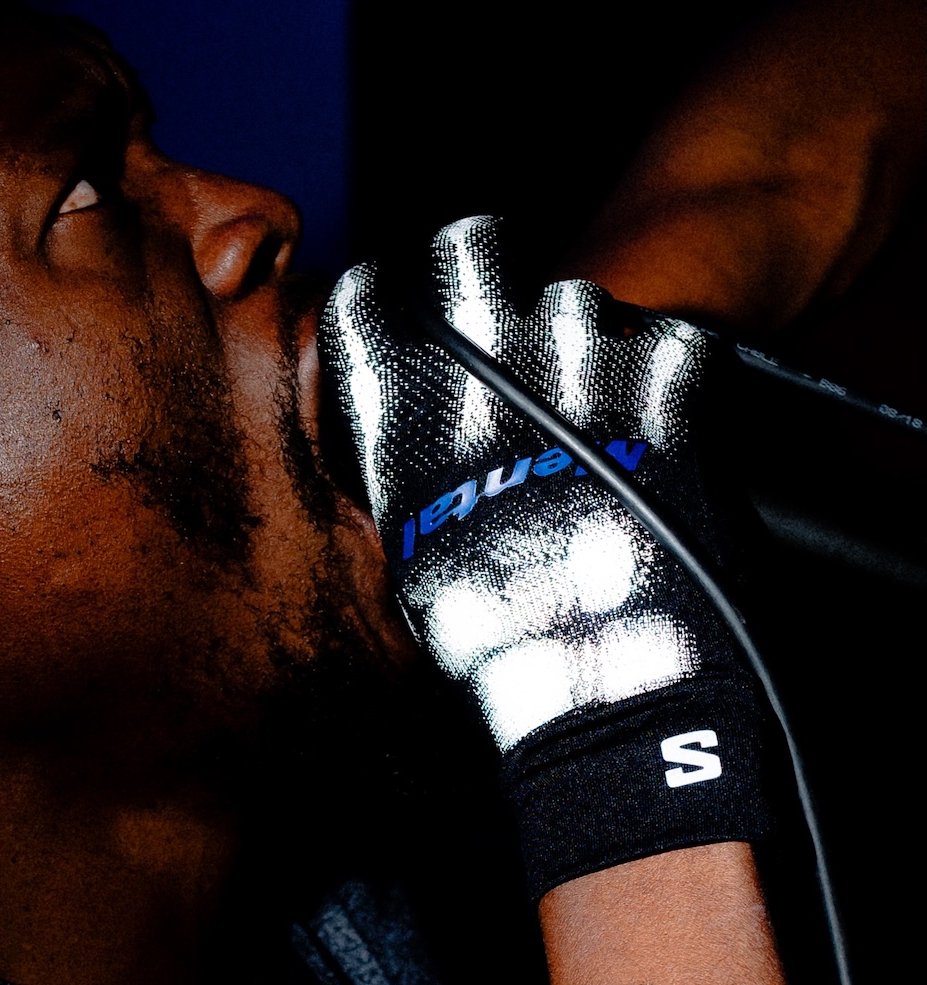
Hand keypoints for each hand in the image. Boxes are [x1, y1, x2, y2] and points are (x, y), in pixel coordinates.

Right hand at [320, 215, 767, 894]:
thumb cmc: (493, 638)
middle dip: (478, 258)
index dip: (385, 297)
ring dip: (585, 342)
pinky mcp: (666, 388)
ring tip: (596, 414)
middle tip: (497, 289)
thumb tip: (415, 451)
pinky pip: (674, 342)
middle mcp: (483, 366)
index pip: (370, 304)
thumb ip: (410, 481)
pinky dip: (669, 373)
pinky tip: (659, 423)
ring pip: (580, 298)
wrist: (597, 676)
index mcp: (407, 414)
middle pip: (471, 249)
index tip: (400, 303)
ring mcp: (580, 365)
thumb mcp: (414, 563)